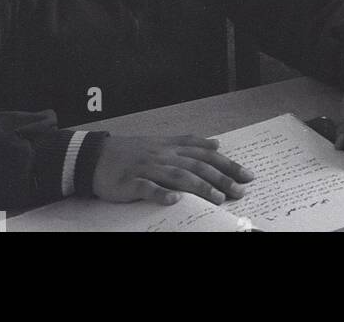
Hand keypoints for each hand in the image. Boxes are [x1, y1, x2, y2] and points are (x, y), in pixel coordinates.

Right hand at [92, 133, 252, 206]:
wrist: (97, 156)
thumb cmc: (132, 152)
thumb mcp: (162, 143)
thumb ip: (188, 144)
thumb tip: (215, 144)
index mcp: (172, 147)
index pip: (205, 154)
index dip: (227, 164)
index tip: (246, 174)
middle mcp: (164, 155)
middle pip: (197, 165)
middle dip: (222, 178)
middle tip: (241, 190)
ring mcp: (148, 168)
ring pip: (178, 176)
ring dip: (200, 187)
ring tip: (218, 198)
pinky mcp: (131, 182)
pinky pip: (148, 188)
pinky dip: (162, 194)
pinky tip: (174, 200)